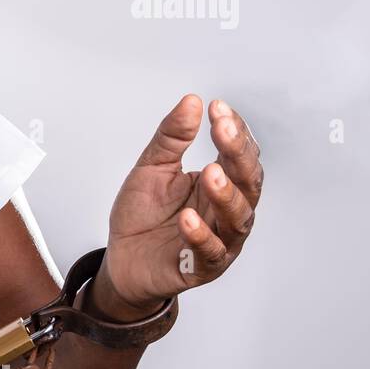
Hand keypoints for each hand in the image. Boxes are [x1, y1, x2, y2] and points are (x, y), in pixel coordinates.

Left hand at [96, 94, 262, 313]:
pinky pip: (210, 252)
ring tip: (210, 173)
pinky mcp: (202, 267)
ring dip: (226, 195)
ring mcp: (219, 239)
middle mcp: (226, 210)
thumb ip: (171, 138)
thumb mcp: (151, 168)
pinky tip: (188, 219)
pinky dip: (201, 236)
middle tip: (223, 130)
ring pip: (238, 218)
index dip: (233, 131)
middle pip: (248, 182)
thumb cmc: (142, 215)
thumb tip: (191, 101)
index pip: (239, 153)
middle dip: (238, 154)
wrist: (121, 259)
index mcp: (219, 182)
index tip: (217, 108)